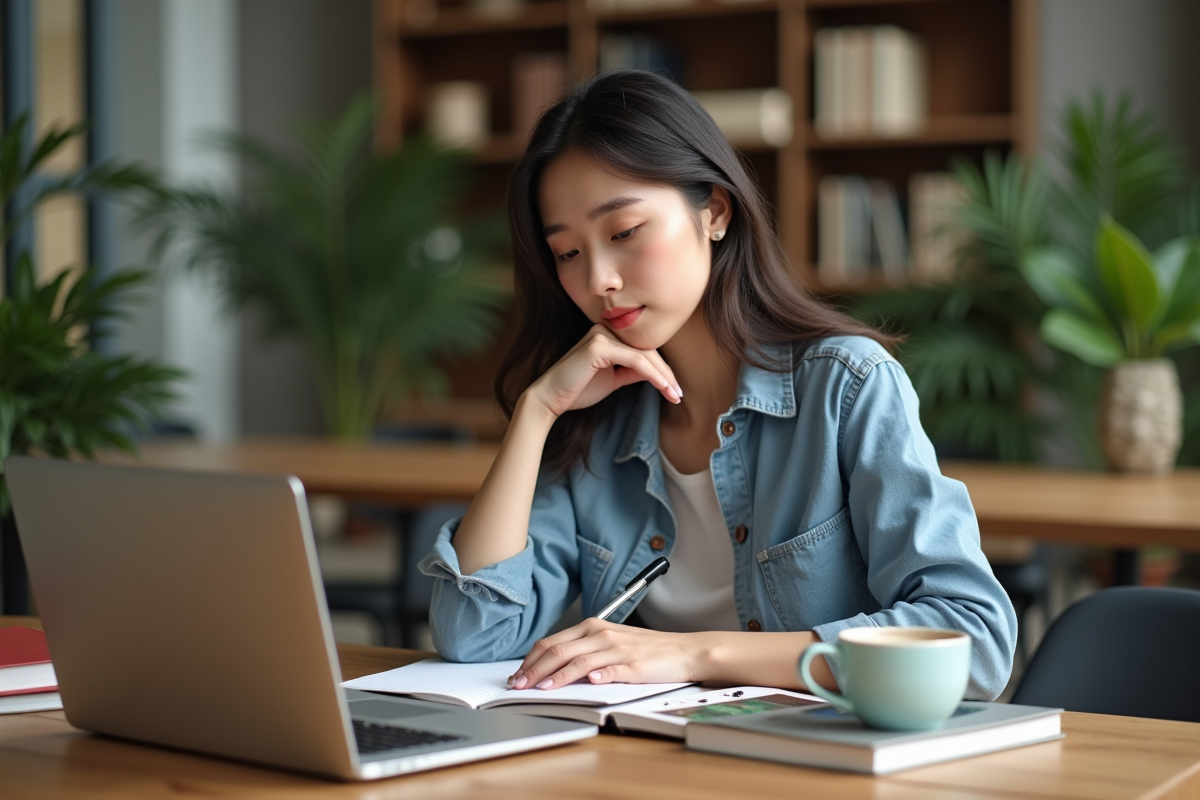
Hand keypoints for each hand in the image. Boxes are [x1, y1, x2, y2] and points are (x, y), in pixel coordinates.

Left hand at [507, 618, 704, 689]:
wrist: (684, 650)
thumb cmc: (647, 649)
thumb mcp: (611, 643)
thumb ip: (583, 651)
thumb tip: (552, 668)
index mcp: (593, 627)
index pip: (551, 642)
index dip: (530, 660)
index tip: (517, 675)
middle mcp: (602, 635)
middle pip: (559, 651)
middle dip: (534, 670)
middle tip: (518, 686)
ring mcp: (618, 650)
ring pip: (579, 661)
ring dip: (556, 676)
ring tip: (541, 688)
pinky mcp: (634, 666)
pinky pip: (612, 670)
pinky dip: (597, 676)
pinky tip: (587, 682)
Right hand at [525, 325, 681, 418]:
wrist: (550, 399)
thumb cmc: (577, 390)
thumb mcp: (612, 380)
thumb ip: (632, 372)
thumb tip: (657, 373)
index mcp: (606, 334)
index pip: (641, 349)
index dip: (661, 369)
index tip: (674, 389)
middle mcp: (604, 330)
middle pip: (646, 350)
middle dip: (665, 374)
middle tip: (679, 394)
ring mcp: (601, 335)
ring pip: (643, 355)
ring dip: (663, 376)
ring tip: (674, 395)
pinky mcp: (599, 347)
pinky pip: (635, 360)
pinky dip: (652, 375)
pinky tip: (663, 387)